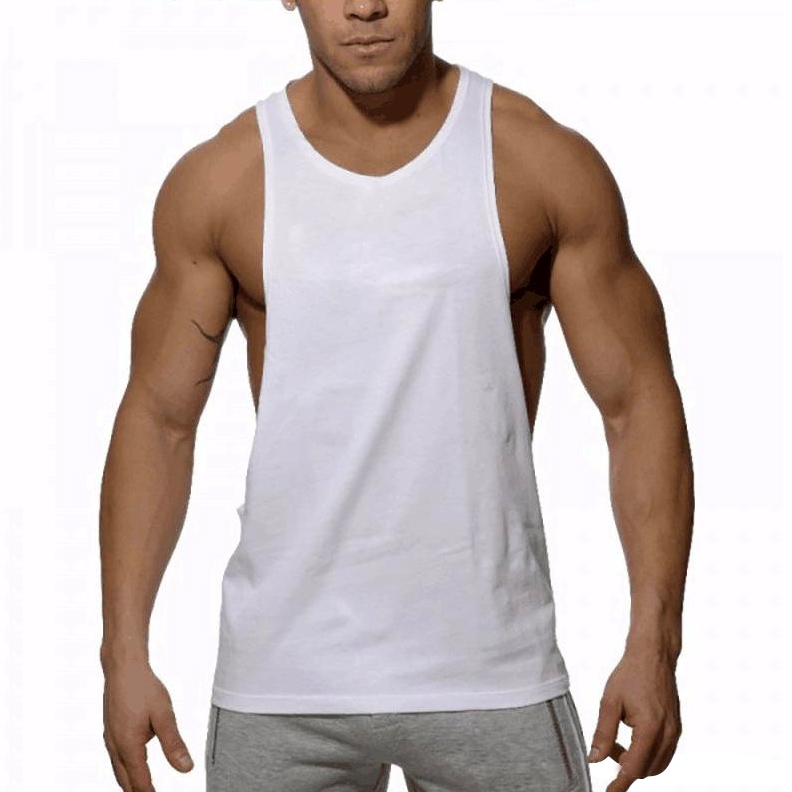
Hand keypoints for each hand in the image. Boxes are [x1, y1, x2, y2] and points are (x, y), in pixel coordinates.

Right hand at [102, 661, 193, 790]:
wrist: (122, 667)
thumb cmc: (144, 688)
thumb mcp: (164, 715)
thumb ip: (174, 744)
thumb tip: (186, 769)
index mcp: (128, 746)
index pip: (140, 783)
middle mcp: (115, 747)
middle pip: (125, 782)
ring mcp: (110, 739)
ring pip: (119, 772)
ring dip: (130, 784)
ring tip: (143, 791)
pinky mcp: (110, 731)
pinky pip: (116, 759)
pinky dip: (125, 770)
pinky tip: (133, 766)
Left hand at [587, 648, 681, 790]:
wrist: (653, 656)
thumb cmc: (630, 674)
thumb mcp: (609, 702)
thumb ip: (603, 732)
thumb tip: (595, 759)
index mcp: (650, 728)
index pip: (634, 768)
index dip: (620, 784)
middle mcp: (668, 734)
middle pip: (646, 770)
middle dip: (625, 766)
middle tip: (608, 746)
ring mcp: (675, 732)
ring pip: (657, 765)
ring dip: (637, 761)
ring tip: (619, 739)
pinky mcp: (676, 728)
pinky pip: (664, 753)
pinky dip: (647, 753)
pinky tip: (632, 735)